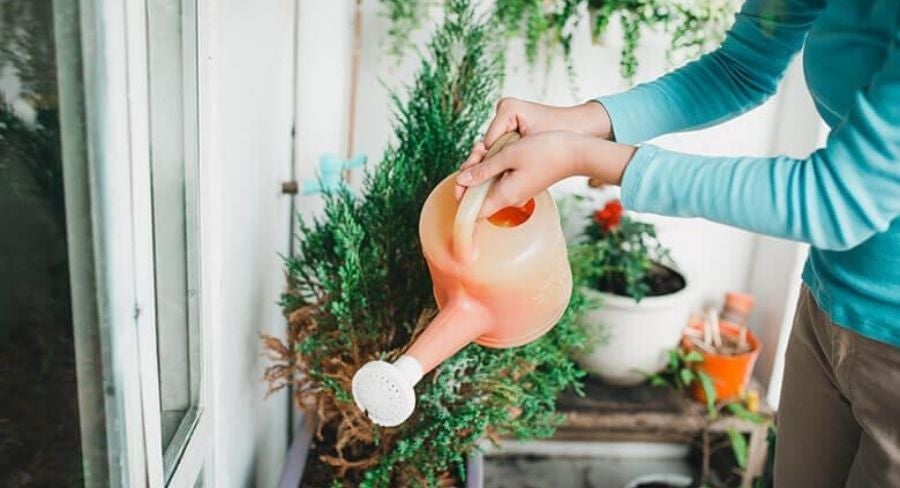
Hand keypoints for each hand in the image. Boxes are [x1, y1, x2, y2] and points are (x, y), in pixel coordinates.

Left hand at [455, 131, 635, 217]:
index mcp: (505, 195)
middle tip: (475, 153)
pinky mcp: (522, 182)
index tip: (458, 182)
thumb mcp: (508, 155)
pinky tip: (495, 149)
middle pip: (479, 196)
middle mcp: (510, 198)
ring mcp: (517, 190)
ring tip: (483, 147)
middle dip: (470, 175)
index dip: (462, 199)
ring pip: (488, 184)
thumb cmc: (545, 152)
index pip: (474, 212)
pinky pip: (500, 178)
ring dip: (482, 167)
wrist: (575, 152)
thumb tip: (462, 180)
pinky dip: (493, 166)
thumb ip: (483, 169)